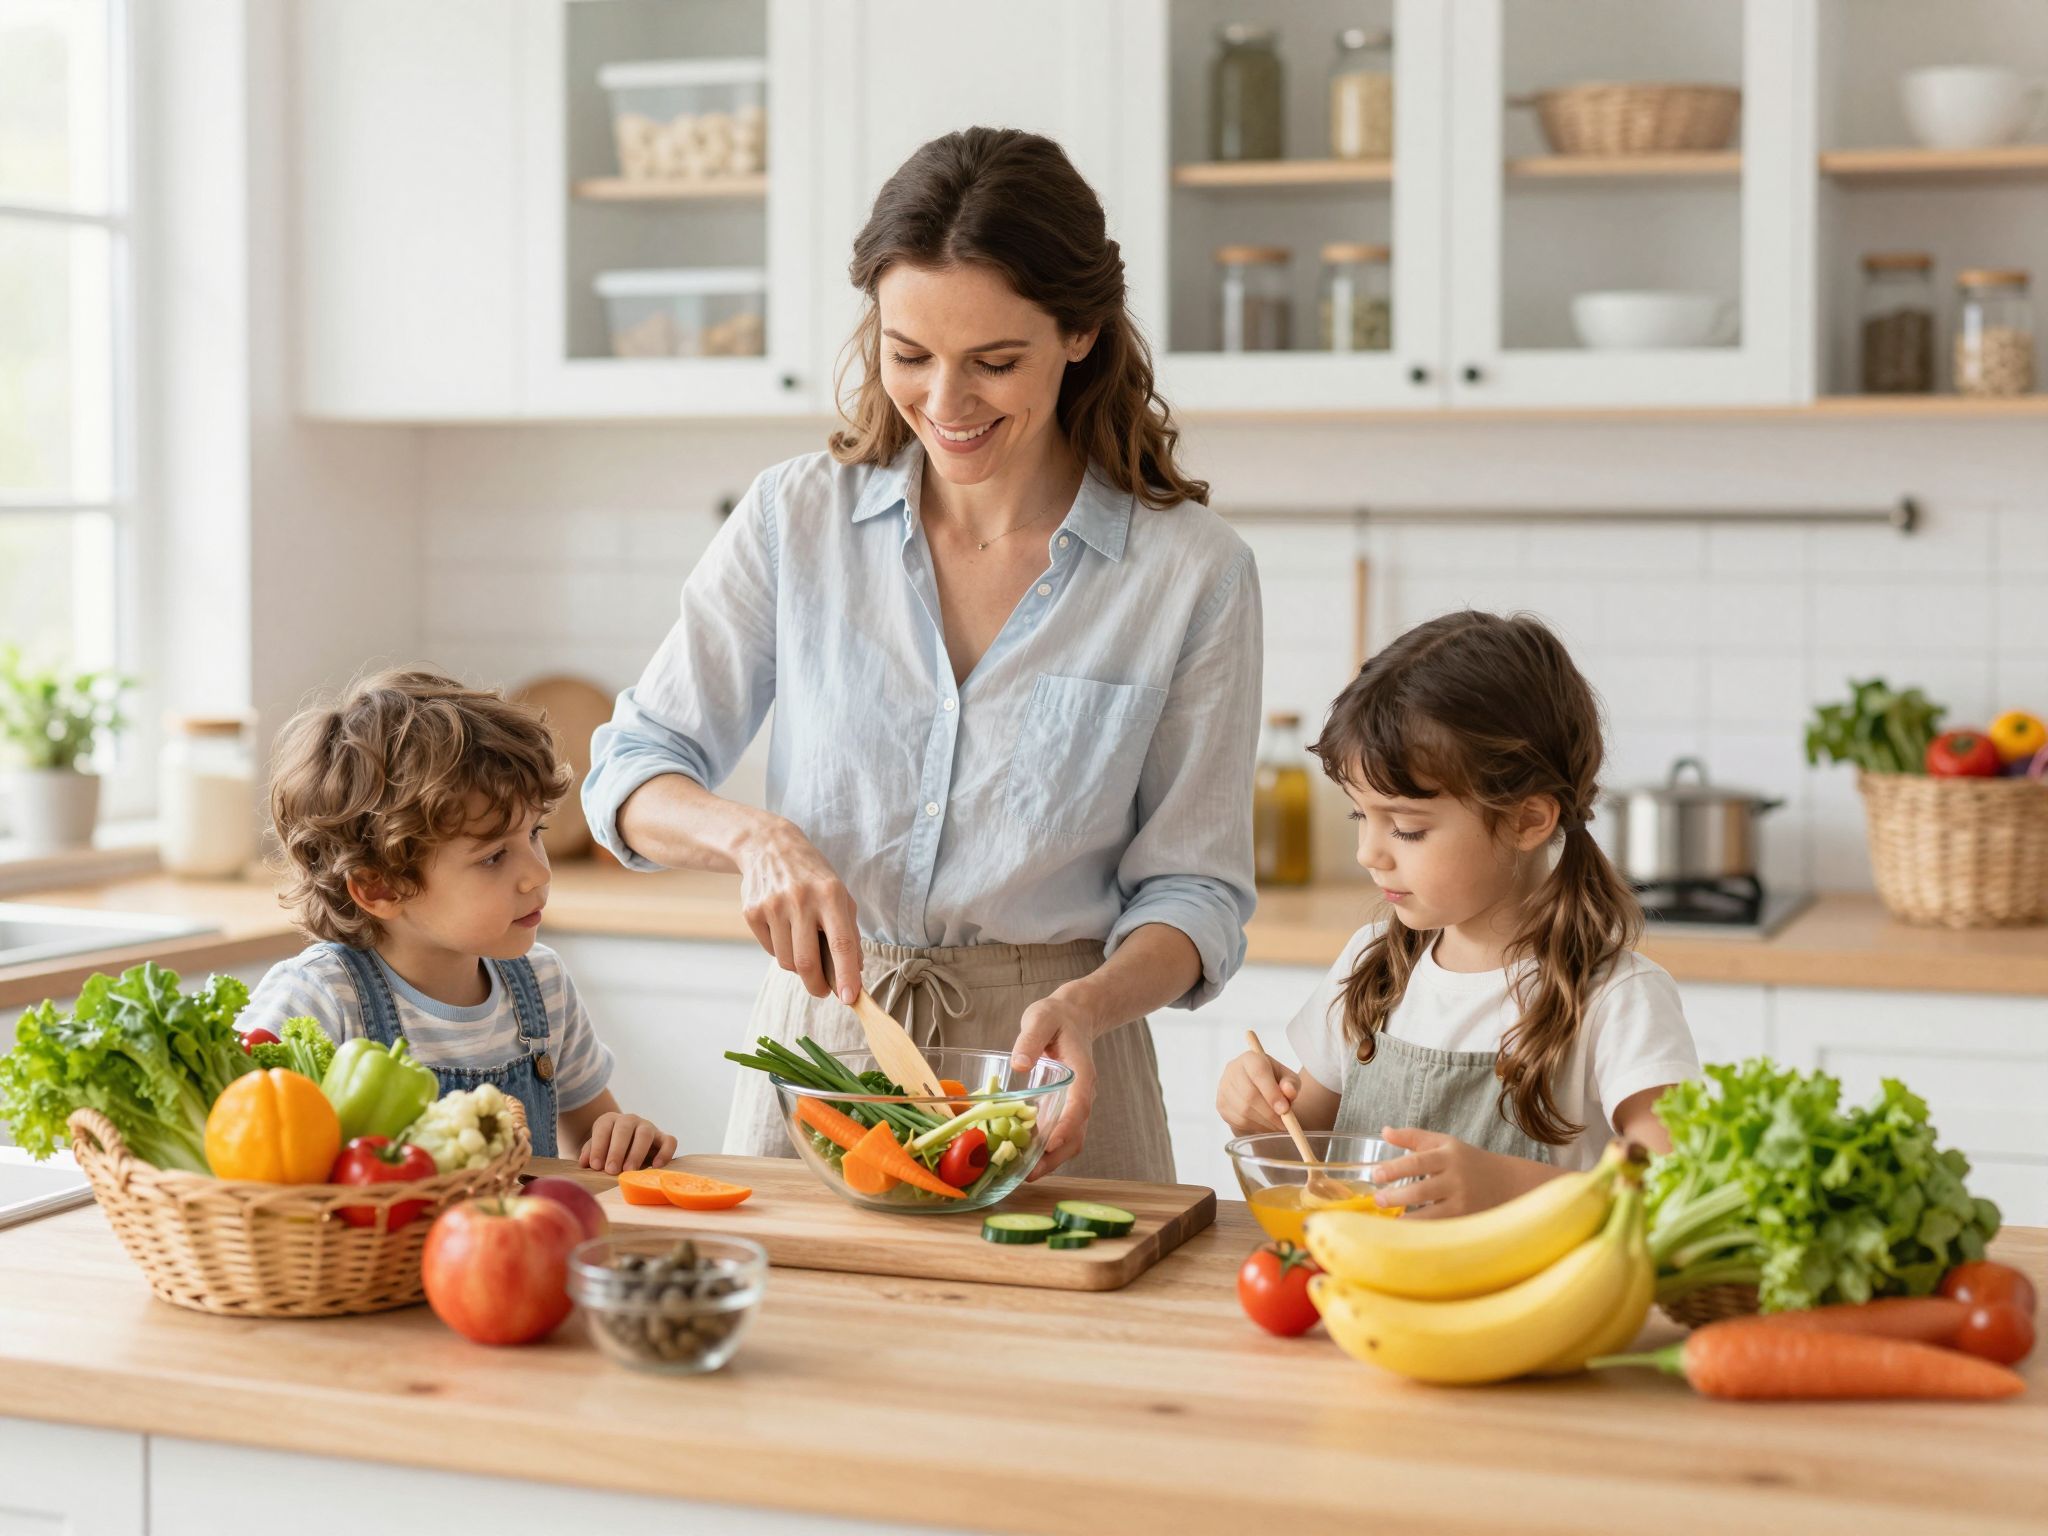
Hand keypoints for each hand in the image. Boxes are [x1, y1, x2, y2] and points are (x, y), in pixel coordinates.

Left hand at [578, 1113, 677, 1174]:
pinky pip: (669, 1141)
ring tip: (629, 1171)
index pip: (604, 1128)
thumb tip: (585, 1162)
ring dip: (637, 1153)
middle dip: (617, 1150)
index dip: (599, 1146)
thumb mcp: (595, 1150)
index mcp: (610, 1120)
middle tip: (611, 1170)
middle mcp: (630, 1120)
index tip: (596, 1165)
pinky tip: (656, 1166)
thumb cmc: (606, 1151)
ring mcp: (648, 1127)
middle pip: (624, 1128)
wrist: (625, 1147)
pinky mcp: (663, 1138)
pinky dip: (665, 1153)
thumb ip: (590, 1153)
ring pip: (645, 1133)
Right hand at [735, 818, 861, 1004]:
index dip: (846, 975)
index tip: (849, 998)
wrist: (769, 846)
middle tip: (824, 991)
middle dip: (817, 985)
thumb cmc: (813, 876)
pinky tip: (785, 930)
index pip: (841, 943)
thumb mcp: (840, 894)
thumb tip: (854, 973)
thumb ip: (849, 932)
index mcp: (830, 894)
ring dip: (798, 966)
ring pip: (787, 961)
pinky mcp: (752, 912)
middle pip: (807, 961)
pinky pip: (770, 949)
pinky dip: (781, 950)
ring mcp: (773, 906)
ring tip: (803, 946)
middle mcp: (801, 899)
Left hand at [1010, 987, 1099, 1179]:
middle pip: (1077, 1132)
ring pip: (1071, 1138)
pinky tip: (1023, 1156)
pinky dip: (1046, 1149)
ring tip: (1024, 1174)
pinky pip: (1060, 1133)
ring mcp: (1076, 1102)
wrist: (1074, 1016)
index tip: (1051, 1143)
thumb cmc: (1056, 1016)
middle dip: (1056, 1156)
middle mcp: (1083, 1092)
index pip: (1079, 1104)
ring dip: (1051, 1158)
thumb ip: (1030, 1038)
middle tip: (1030, 1173)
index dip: (1066, 1126)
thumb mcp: (1041, 1018)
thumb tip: (1019, 1065)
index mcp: (1081, 1072)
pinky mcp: (1065, 1107)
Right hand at [1217, 1049, 1299, 1135]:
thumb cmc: (1276, 1082)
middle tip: (1285, 1124)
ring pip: (1244, 1110)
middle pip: (1250, 1094)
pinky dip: (1255, 1126)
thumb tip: (1289, 1092)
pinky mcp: (1221, 1104)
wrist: (1258, 1089)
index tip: (1285, 1109)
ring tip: (1278, 1126)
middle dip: (1270, 1113)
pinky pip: (1238, 1120)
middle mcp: (1233, 1070)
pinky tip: (1265, 1125)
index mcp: (1250, 1058)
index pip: (1258, 1072)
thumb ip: (1291, 1084)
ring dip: (1264, 1122)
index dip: (1272, 1092)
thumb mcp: (1288, 1079)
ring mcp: (1224, 1088)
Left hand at [1367, 1127, 1557, 1218]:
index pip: (1416, 1161)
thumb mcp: (1444, 1143)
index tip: (1375, 1175)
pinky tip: (1406, 1234)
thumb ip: (1413, 1137)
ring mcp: (1462, 1202)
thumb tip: (1384, 1131)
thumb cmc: (1466, 1160)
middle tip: (1377, 1200)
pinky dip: (1423, 1231)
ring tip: (1388, 1221)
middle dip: (1396, 1196)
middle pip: (1421, 1190)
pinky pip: (1441, 1228)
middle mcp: (1456, 1179)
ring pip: (1431, 1214)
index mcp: (1447, 1156)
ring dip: (1407, 1219)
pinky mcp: (1466, 1220)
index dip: (1394, 1168)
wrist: (1506, 1182)